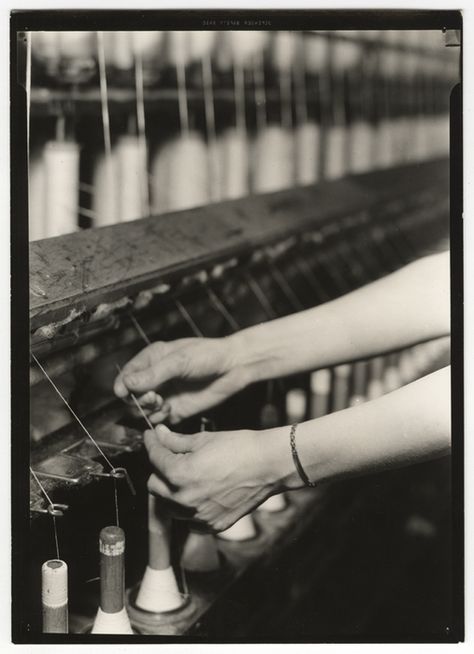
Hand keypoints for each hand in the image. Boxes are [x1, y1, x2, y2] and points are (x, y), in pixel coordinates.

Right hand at [113, 337, 247, 423]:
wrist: (233, 368)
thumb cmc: (208, 355)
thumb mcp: (179, 361)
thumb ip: (154, 374)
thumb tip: (128, 383)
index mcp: (152, 359)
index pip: (127, 374)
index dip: (122, 385)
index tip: (124, 393)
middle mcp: (155, 378)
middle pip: (132, 395)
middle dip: (138, 399)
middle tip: (154, 397)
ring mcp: (165, 394)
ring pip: (142, 409)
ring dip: (148, 410)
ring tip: (163, 403)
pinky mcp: (175, 410)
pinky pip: (158, 419)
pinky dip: (159, 418)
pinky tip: (169, 411)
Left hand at [144, 424, 291, 531]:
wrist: (269, 466)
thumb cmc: (240, 448)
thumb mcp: (203, 439)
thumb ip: (176, 441)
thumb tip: (159, 435)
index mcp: (179, 475)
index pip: (154, 458)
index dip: (151, 443)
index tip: (152, 436)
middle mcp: (184, 500)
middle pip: (154, 486)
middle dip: (158, 469)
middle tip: (169, 456)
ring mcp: (198, 516)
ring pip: (168, 506)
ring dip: (170, 491)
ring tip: (184, 476)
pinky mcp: (211, 525)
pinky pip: (188, 519)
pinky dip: (188, 507)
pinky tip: (198, 493)